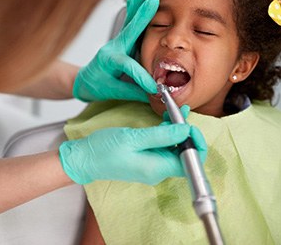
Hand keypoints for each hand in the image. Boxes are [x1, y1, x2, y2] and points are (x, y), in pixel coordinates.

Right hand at [59, 122, 206, 184]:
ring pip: (175, 149)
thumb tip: (186, 130)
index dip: (195, 142)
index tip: (188, 124)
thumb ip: (162, 135)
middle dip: (186, 133)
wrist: (85, 159)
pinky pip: (163, 147)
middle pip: (185, 154)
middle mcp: (158, 170)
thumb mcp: (133, 138)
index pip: (191, 162)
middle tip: (180, 113)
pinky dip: (166, 133)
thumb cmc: (104, 149)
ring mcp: (152, 166)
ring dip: (176, 131)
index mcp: (157, 168)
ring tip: (173, 111)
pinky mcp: (146, 160)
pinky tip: (165, 120)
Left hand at [73, 0, 158, 102]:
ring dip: (136, 3)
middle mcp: (112, 48)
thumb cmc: (96, 85)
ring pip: (129, 21)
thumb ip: (134, 92)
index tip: (153, 88)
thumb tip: (154, 95)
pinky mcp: (122, 41)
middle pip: (129, 30)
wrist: (84, 80)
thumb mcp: (113, 92)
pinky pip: (130, 23)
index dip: (142, 77)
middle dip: (142, 15)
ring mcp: (117, 42)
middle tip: (153, 0)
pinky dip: (134, 8)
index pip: (129, 67)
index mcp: (109, 62)